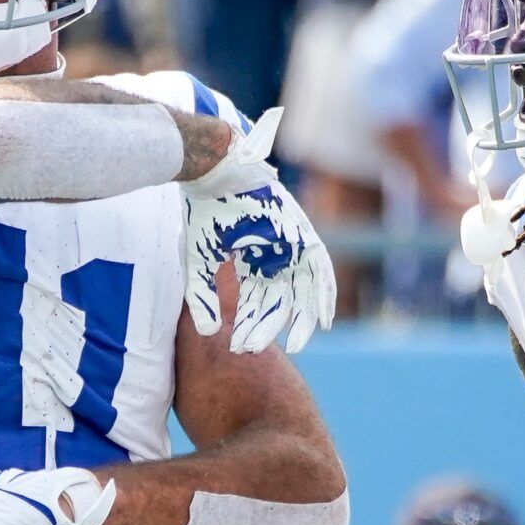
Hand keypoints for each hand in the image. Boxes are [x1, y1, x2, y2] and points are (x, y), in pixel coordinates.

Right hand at [181, 109, 336, 353]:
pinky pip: (320, 265)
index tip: (241, 347)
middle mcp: (274, 255)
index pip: (255, 300)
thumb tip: (208, 333)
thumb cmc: (205, 213)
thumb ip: (202, 296)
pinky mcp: (301, 231)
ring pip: (304, 286)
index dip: (249, 324)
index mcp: (252, 260)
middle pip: (280, 298)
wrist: (214, 174)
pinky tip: (324, 314)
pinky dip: (324, 290)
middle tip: (270, 350)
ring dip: (305, 314)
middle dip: (273, 325)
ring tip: (302, 342)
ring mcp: (290, 243)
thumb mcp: (199, 262)